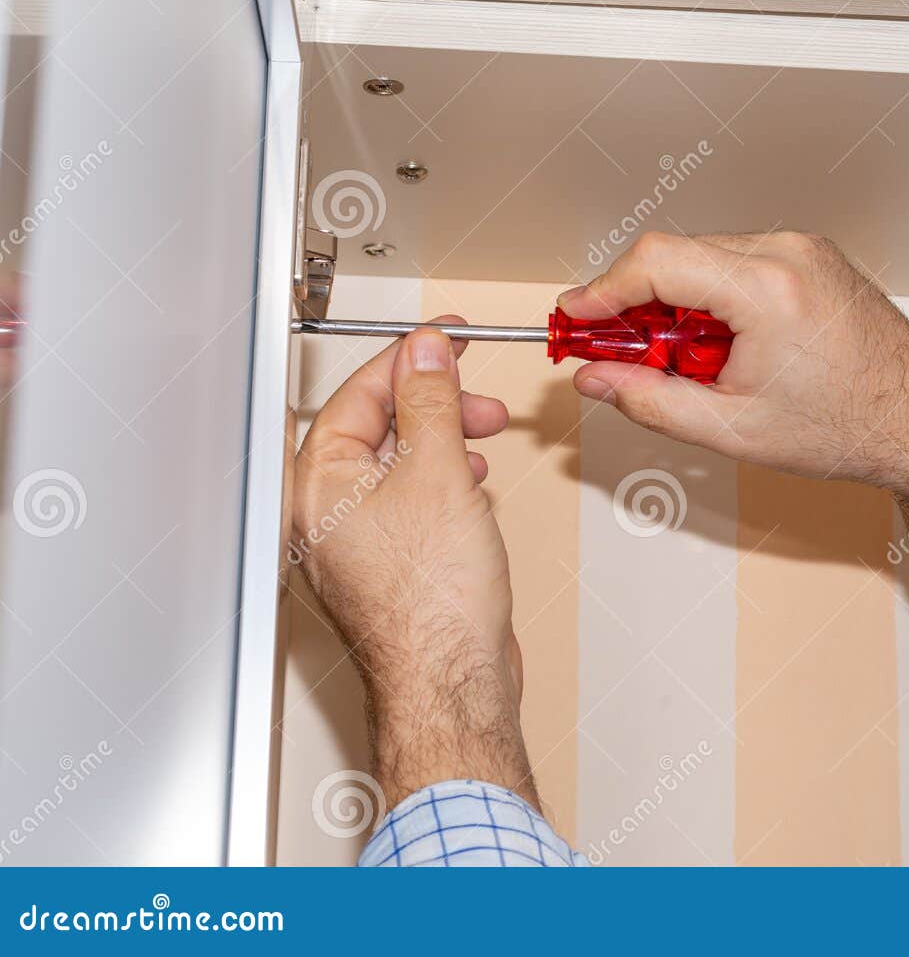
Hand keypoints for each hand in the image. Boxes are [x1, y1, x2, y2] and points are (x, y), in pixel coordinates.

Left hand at [292, 319, 536, 809]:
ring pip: (398, 464)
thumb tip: (425, 355)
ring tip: (485, 437)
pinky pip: (412, 501)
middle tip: (475, 393)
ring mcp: (355, 542)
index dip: (409, 358)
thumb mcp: (439, 473)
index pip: (358, 393)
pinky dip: (446, 482)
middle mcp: (323, 512)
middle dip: (434, 403)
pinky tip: (474, 488)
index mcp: (315, 483)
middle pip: (376, 425)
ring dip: (445, 442)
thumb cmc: (431, 603)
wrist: (452, 679)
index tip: (445, 338)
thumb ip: (431, 404)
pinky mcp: (389, 565)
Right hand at [564, 233, 908, 704]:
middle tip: (610, 355)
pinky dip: (713, 300)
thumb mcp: (732, 429)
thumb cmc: (848, 429)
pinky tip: (720, 351)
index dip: (602, 290)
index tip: (572, 320)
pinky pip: (739, 264)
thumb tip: (594, 379)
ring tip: (684, 366)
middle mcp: (788, 253)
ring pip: (706, 260)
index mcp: (768, 287)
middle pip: (678, 256)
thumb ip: (650, 400)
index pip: (657, 261)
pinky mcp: (814, 259)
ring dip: (677, 306)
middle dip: (635, 305)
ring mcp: (805, 251)